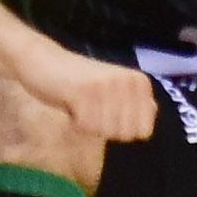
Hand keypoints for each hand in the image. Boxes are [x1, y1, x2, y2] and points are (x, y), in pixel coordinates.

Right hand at [21, 45, 159, 142]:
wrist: (42, 61)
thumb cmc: (80, 83)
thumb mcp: (115, 92)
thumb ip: (136, 102)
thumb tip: (154, 111)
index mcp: (140, 83)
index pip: (143, 132)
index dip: (120, 129)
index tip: (106, 111)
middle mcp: (129, 82)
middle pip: (125, 135)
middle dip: (104, 128)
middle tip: (90, 106)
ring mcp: (108, 85)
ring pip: (105, 132)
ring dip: (88, 124)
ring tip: (81, 103)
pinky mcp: (85, 91)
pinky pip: (87, 127)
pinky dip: (75, 122)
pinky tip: (70, 103)